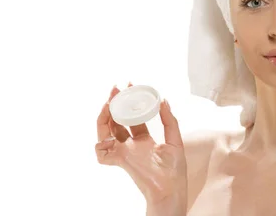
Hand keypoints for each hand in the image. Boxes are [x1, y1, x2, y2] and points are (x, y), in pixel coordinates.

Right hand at [95, 83, 187, 208]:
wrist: (171, 189)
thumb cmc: (174, 171)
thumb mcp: (175, 140)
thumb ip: (169, 121)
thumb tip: (163, 100)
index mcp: (143, 140)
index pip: (132, 119)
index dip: (130, 103)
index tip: (130, 87)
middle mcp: (131, 145)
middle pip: (116, 122)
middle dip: (114, 104)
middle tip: (116, 89)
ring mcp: (124, 152)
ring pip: (105, 132)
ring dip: (104, 117)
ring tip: (108, 103)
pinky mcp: (120, 159)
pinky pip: (102, 153)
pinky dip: (100, 144)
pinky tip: (106, 132)